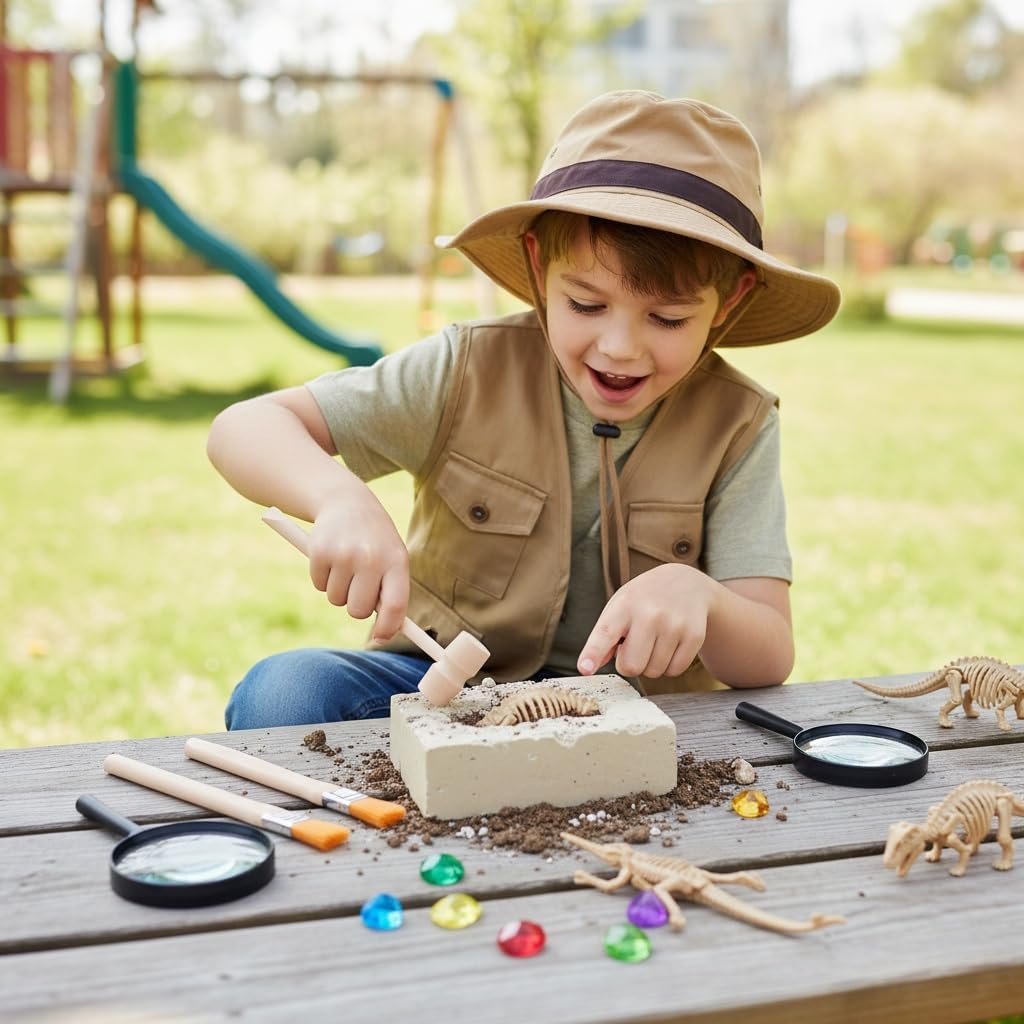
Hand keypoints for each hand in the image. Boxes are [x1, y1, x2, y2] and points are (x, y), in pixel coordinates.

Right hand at [306, 497, 409, 641]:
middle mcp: (371, 558)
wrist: (346, 501)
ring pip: (336, 600)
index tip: (380, 637)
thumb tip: (385, 635)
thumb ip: (392, 593)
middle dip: (357, 606)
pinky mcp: (319, 551)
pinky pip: (318, 585)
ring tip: (347, 564)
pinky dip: (323, 578)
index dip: (388, 628)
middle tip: (360, 585)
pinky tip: (332, 556)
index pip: (395, 606)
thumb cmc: (375, 539)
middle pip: (359, 610)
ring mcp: (344, 554)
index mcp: (396, 561)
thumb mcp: (392, 557)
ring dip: (339, 590)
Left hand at [577, 564, 713, 678]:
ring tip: (654, 641)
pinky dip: (670, 665)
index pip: (605, 633)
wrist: (686, 583)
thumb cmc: (644, 599)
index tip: (584, 668)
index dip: (593, 653)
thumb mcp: (620, 606)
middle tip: (635, 645)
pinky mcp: (694, 636)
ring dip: (651, 664)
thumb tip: (587, 667)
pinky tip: (670, 644)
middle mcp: (649, 614)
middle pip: (631, 666)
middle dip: (629, 663)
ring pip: (654, 672)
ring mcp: (674, 625)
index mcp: (624, 605)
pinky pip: (675, 671)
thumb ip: (604, 636)